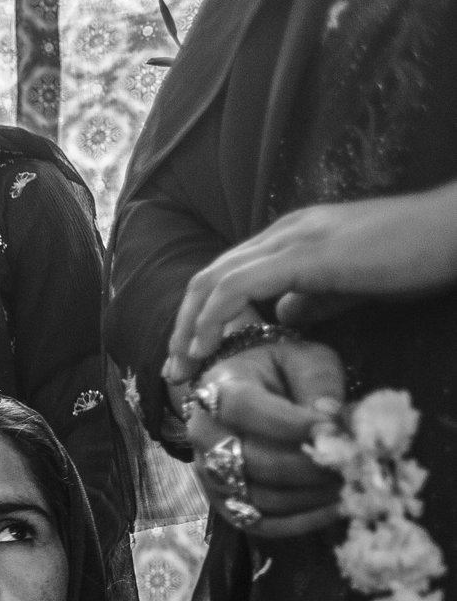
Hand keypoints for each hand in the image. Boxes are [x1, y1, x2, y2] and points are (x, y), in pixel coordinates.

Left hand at [167, 183, 456, 376]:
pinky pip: (240, 285)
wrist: (456, 230)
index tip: (191, 357)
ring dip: (190, 326)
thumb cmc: (416, 256)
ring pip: (215, 280)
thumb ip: (317, 297)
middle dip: (183, 325)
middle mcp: (285, 232)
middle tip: (173, 370)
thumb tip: (286, 316)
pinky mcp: (307, 255)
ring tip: (183, 366)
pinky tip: (207, 347)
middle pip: (210, 276)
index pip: (229, 274)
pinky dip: (214, 317)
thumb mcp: (353, 284)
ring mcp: (294, 238)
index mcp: (293, 236)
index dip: (202, 316)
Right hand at [182, 339, 349, 541]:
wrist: (246, 392)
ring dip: (310, 496)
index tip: (333, 429)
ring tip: (351, 484)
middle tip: (352, 462)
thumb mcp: (305, 361)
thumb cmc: (281, 373)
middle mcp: (204, 435)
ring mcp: (210, 473)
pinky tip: (335, 508)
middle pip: (252, 460)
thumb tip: (331, 420)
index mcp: (220, 390)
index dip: (288, 424)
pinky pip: (259, 522)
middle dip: (309, 466)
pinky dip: (299, 522)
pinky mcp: (225, 501)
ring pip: (258, 496)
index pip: (245, 410)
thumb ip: (319, 384)